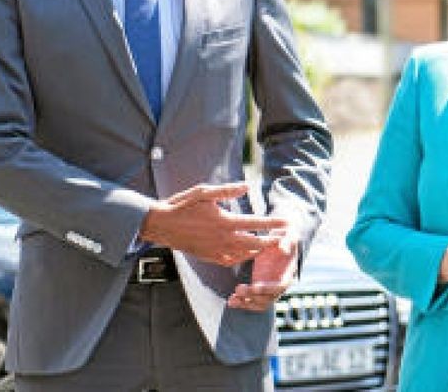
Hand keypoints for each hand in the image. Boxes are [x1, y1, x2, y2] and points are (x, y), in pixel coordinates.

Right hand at [139, 182, 286, 265]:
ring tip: (269, 246)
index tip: (287, 223)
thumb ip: (227, 191)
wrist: (161, 225)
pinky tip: (246, 254)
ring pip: (244, 254)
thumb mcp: (204, 192)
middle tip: (285, 238)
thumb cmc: (182, 205)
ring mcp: (215, 250)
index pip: (255, 222)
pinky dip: (241, 258)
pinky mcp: (208, 257)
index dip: (273, 223)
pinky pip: (230, 260)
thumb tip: (247, 186)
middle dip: (272, 241)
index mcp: (224, 221)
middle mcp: (222, 238)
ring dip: (258, 250)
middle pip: (255, 243)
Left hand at [228, 227, 298, 311]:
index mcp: (288, 273)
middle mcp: (279, 284)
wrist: (280, 241)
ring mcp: (269, 289)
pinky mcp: (260, 289)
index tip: (254, 287)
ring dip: (246, 303)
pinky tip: (231, 300)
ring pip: (259, 304)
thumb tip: (283, 249)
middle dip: (252, 296)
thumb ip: (287, 242)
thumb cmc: (285, 237)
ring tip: (232, 299)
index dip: (268, 288)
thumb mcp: (289, 235)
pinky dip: (241, 303)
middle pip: (268, 297)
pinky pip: (252, 301)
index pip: (280, 286)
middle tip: (238, 289)